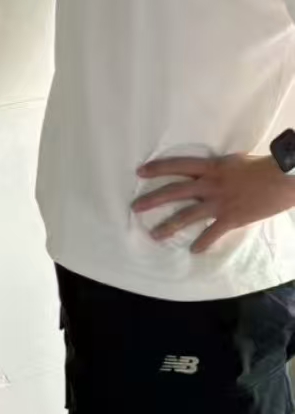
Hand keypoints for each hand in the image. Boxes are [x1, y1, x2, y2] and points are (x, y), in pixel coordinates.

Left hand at [132, 154, 294, 252]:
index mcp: (211, 167)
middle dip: (153, 199)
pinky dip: (203, 243)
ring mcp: (219, 203)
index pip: (178, 165)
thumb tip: (207, 170)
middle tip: (134, 207)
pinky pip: (212, 233)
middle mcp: (210, 184)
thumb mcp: (233, 161)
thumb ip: (216, 167)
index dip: (158, 168)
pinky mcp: (231, 218)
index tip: (139, 172)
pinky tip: (194, 251)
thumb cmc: (262, 166)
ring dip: (169, 226)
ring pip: (187, 216)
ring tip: (154, 235)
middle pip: (174, 191)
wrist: (284, 178)